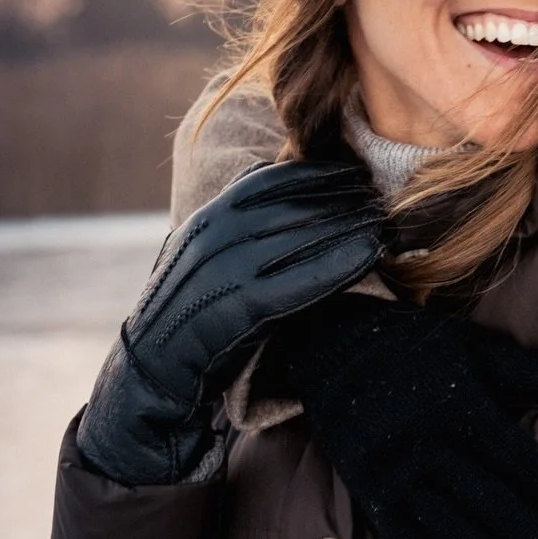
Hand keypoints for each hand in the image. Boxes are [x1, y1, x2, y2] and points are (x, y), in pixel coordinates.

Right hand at [77, 161, 383, 484]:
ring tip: (383, 222)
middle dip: (340, 198)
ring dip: (347, 227)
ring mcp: (225, 270)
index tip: (355, 172)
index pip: (271, 180)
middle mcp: (215, 235)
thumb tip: (282, 188)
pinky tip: (368, 256)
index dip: (318, 174)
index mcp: (209, 217)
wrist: (155, 366)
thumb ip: (239, 222)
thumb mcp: (207, 251)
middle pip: (292, 205)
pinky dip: (336, 266)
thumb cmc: (191, 310)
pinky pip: (297, 280)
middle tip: (379, 196)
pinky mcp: (237, 306)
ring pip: (299, 237)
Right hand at [255, 295, 537, 538]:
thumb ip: (518, 366)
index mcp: (461, 407)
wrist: (329, 347)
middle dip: (529, 538)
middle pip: (488, 500)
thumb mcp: (466, 342)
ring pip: (449, 527)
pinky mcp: (371, 494)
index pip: (519, 458)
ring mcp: (397, 474)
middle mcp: (430, 445)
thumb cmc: (411, 346)